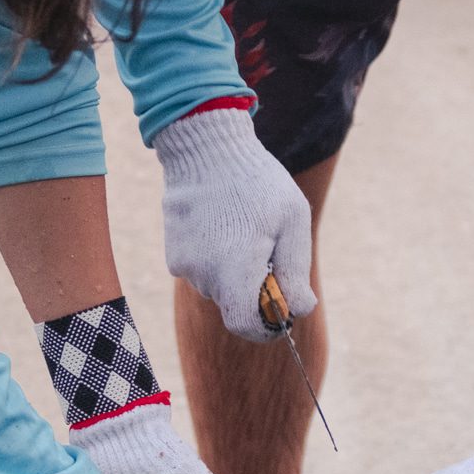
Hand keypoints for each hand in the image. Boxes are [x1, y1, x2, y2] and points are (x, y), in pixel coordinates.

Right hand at [154, 106, 313, 340]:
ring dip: (234, 272)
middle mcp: (204, 274)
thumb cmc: (257, 182)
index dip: (266, 325)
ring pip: (218, 287)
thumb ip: (296, 271)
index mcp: (235, 270)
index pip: (245, 326)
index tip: (280, 307)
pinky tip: (222, 225)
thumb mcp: (292, 222)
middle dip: (253, 289)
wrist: (205, 146)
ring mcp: (184, 265)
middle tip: (267, 248)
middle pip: (234, 305)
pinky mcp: (174, 254)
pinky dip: (216, 259)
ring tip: (242, 229)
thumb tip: (299, 311)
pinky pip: (202, 271)